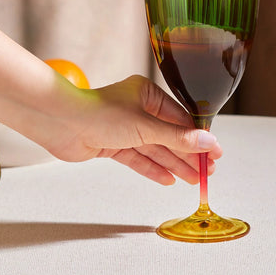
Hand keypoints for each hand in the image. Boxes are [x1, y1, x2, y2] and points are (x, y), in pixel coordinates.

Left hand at [43, 75, 222, 184]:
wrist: (60, 123)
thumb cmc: (100, 113)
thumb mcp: (146, 126)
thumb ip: (177, 137)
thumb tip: (208, 142)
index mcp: (148, 95)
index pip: (180, 118)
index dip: (198, 137)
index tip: (215, 152)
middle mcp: (138, 109)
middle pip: (169, 135)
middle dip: (188, 154)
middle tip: (206, 171)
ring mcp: (125, 128)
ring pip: (155, 149)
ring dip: (174, 164)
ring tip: (193, 179)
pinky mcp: (113, 144)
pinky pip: (138, 158)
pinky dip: (152, 168)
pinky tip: (168, 179)